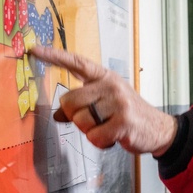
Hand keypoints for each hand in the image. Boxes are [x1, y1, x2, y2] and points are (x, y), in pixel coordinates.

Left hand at [30, 45, 177, 156]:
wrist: (159, 129)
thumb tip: (58, 114)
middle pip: (69, 101)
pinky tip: (113, 137)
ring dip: (90, 131)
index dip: (54, 56)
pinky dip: (100, 142)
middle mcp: (111, 85)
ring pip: (80, 120)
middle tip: (95, 121)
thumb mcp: (107, 104)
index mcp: (105, 77)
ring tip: (107, 128)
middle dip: (75, 117)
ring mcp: (119, 102)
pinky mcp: (124, 121)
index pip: (77, 63)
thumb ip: (82, 105)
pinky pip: (94, 136)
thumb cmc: (130, 115)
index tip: (33, 50)